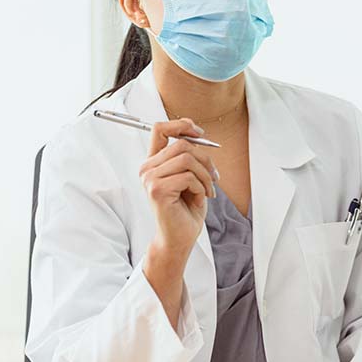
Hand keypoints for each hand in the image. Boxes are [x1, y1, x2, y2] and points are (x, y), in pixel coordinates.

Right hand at [139, 117, 218, 257]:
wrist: (180, 237)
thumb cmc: (186, 208)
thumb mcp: (191, 176)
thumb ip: (189, 155)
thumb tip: (198, 134)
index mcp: (154, 162)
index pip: (160, 129)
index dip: (181, 125)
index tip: (200, 133)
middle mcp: (147, 168)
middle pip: (182, 144)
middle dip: (206, 159)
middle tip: (214, 177)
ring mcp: (150, 179)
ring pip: (187, 158)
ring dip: (205, 175)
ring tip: (208, 190)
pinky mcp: (158, 190)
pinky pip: (189, 176)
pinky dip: (201, 187)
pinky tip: (200, 198)